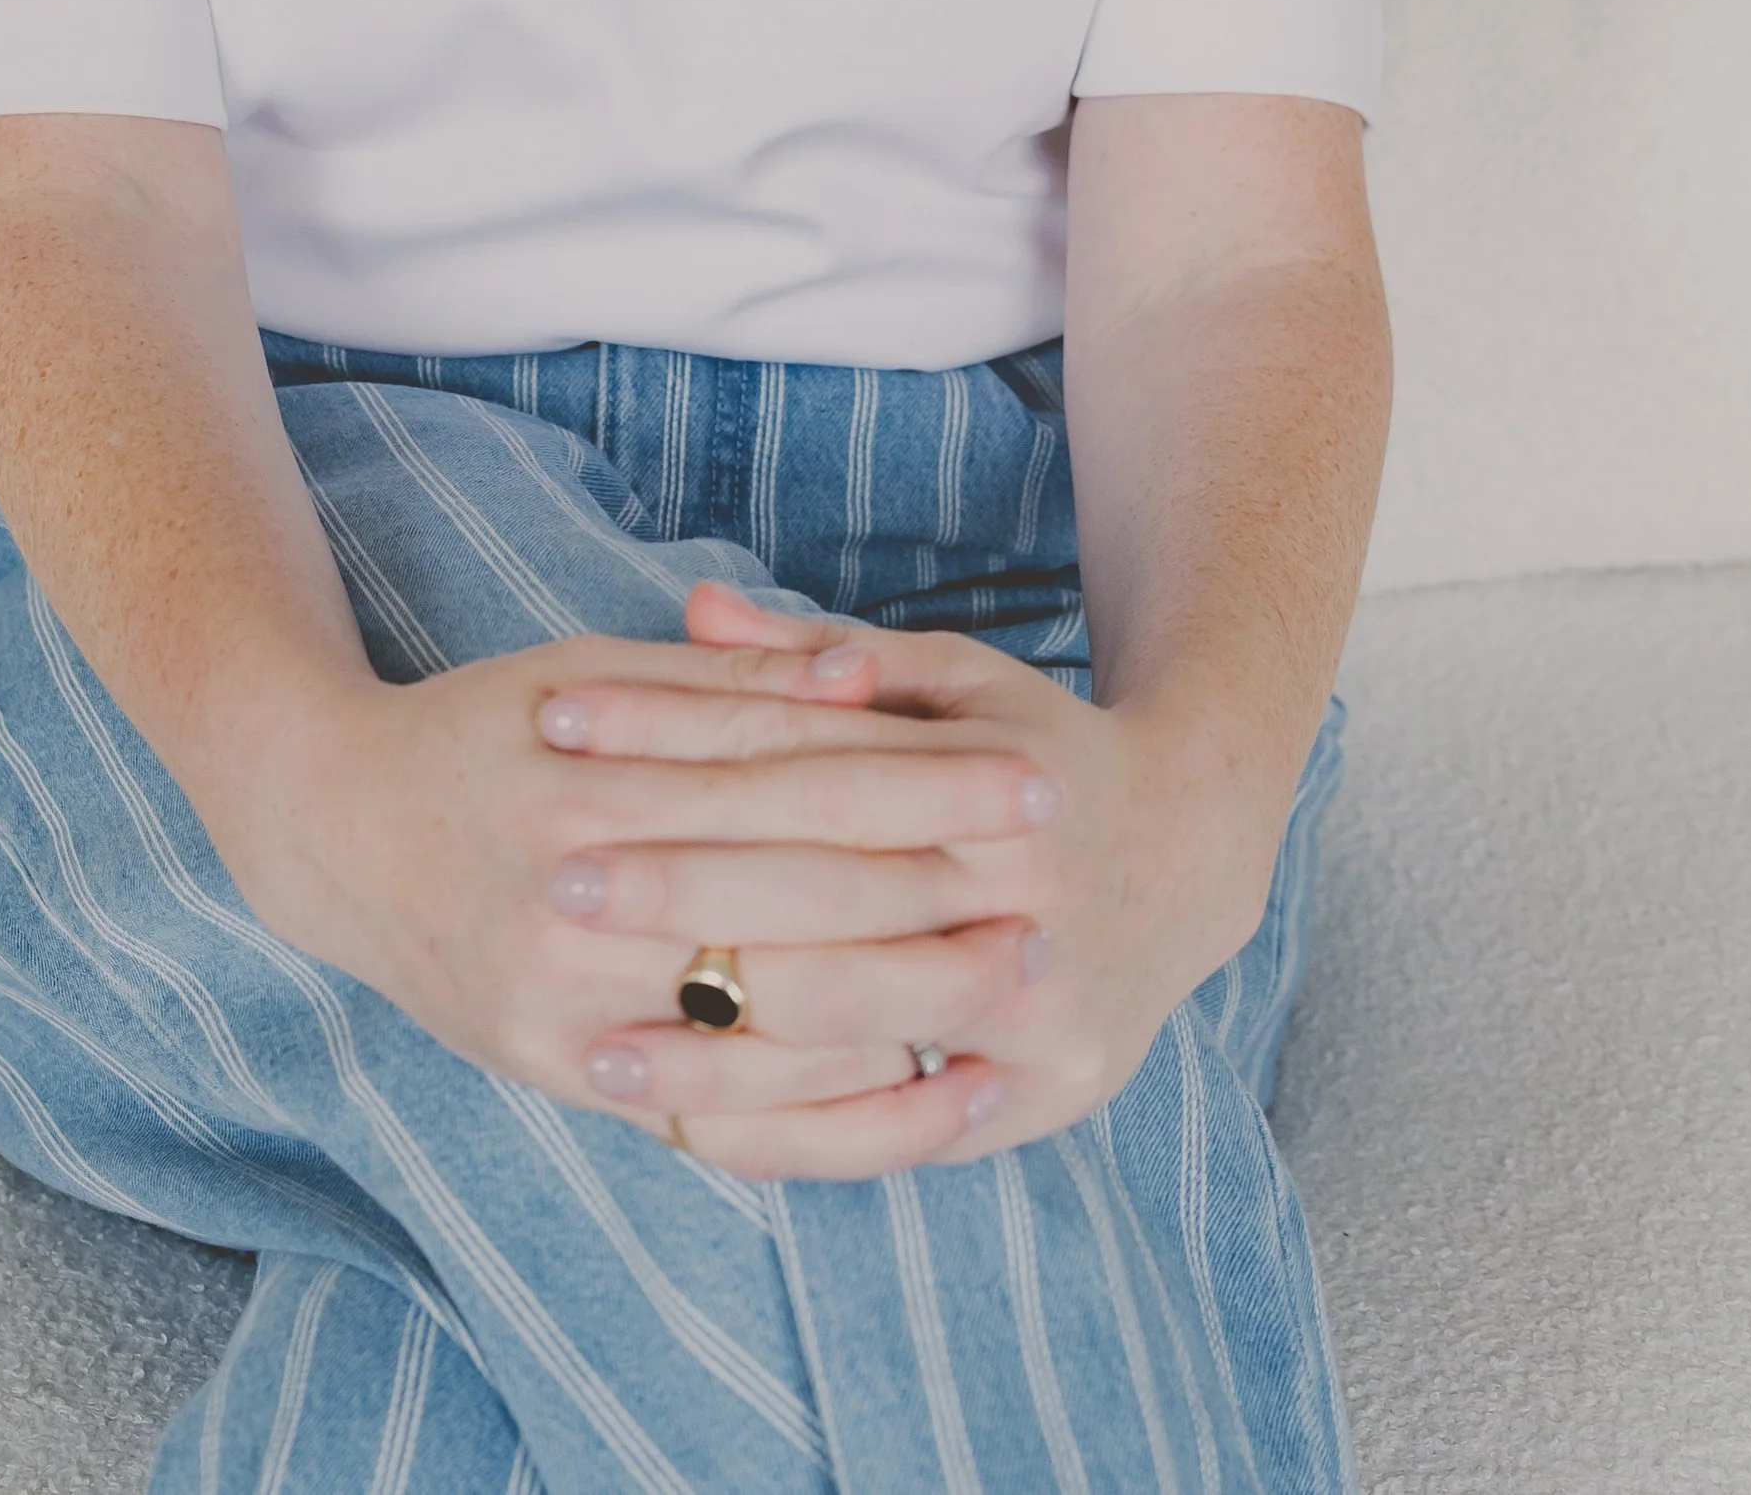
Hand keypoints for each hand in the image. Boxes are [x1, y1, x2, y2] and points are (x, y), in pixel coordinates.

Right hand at [202, 619, 1055, 1161]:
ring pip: (762, 1016)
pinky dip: (812, 1092)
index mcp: (589, 774)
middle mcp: (572, 895)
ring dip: (900, 1001)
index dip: (922, 774)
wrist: (331, 830)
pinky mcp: (552, 1070)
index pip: (792, 778)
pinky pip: (709, 1100)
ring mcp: (560, 999)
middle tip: (1053, 877)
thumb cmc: (484, 726)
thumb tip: (860, 674)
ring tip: (1007, 975)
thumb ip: (725, 688)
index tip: (1032, 766)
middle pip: (793, 894)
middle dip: (937, 884)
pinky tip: (903, 1069)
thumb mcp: (593, 672)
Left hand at [533, 586, 1287, 1176]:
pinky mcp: (1044, 1097)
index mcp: (995, 778)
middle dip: (683, 894)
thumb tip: (696, 608)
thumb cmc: (1036, 749)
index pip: (808, 761)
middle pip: (825, 896)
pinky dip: (793, 1142)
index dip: (682, 745)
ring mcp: (1044, 1010)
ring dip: (720, 1050)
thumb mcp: (952, 680)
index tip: (565, 735)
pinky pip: (899, 1137)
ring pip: (856, 1032)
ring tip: (592, 1047)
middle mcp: (1026, 896)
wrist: (1192, 851)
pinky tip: (691, 1136)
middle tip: (557, 885)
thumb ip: (822, 654)